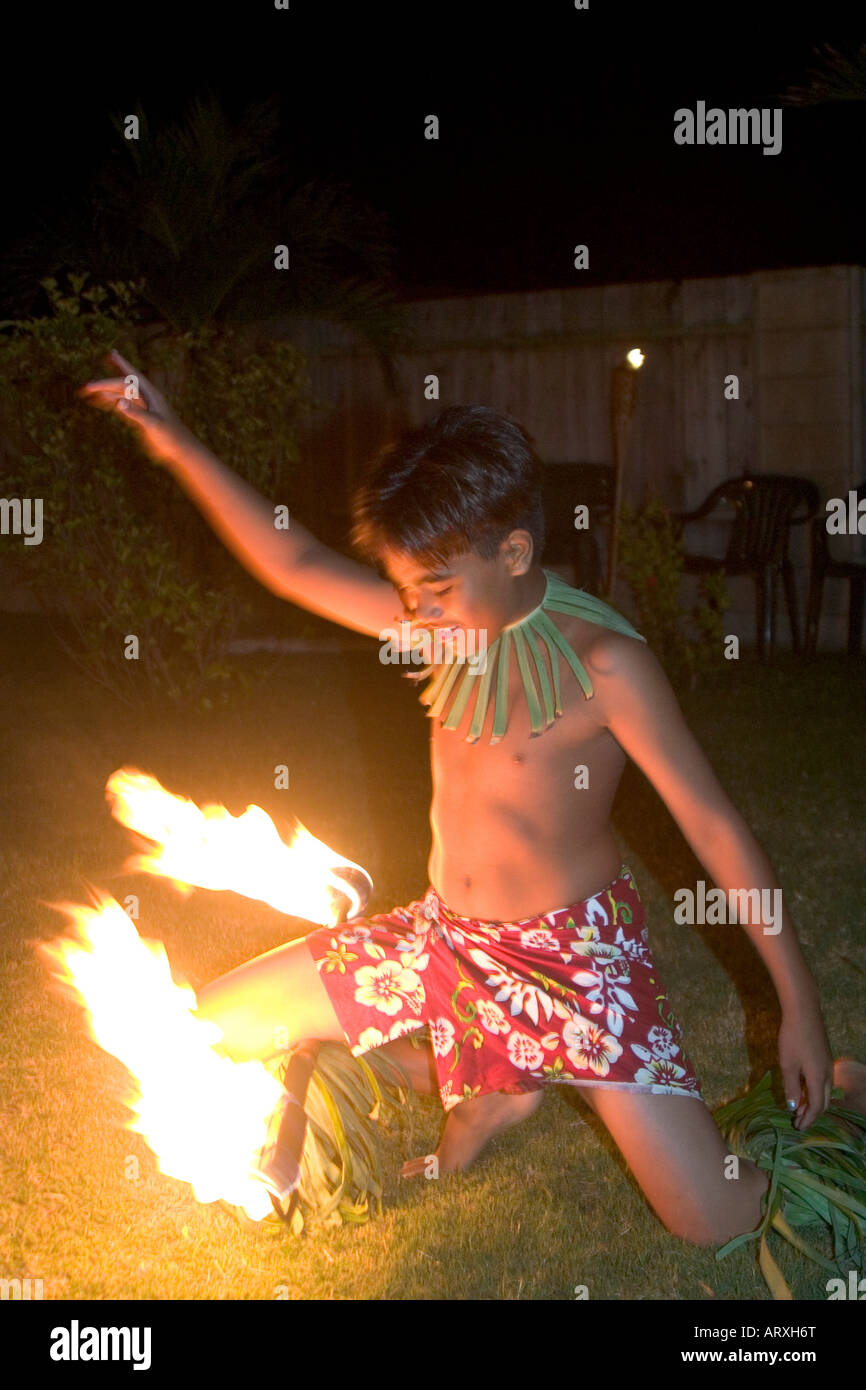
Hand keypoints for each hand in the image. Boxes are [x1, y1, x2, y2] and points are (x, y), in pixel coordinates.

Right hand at [78, 350, 184, 465]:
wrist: (181, 450)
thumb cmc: (171, 436)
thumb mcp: (153, 424)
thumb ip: (136, 413)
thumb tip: (119, 403)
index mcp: (151, 395)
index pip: (134, 376)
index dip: (123, 363)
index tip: (112, 353)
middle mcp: (147, 398)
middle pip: (123, 386)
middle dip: (105, 384)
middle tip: (87, 387)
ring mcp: (145, 407)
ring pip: (123, 395)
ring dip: (107, 392)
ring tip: (91, 391)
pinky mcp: (143, 417)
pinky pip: (126, 405)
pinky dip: (115, 402)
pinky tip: (107, 400)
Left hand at [778, 1000, 833, 1130]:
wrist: (804, 1013)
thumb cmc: (793, 1038)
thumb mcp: (788, 1064)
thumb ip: (791, 1087)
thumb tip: (792, 1106)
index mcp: (818, 1078)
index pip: (816, 1107)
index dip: (807, 1119)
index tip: (797, 1127)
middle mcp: (827, 1075)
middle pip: (823, 1102)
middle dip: (811, 1114)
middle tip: (797, 1121)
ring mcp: (828, 1066)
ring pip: (824, 1092)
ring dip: (812, 1103)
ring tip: (797, 1108)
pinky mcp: (824, 1058)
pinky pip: (822, 1082)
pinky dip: (813, 1091)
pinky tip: (801, 1091)